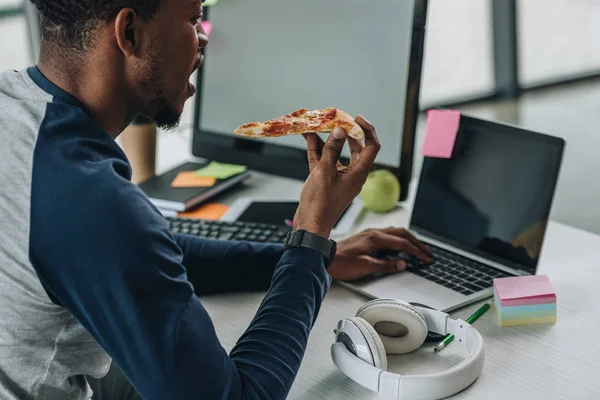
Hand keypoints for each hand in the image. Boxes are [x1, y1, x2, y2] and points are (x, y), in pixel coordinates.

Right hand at [294, 116, 379, 237]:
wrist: (309, 226)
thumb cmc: (320, 203)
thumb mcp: (324, 172)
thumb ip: (331, 150)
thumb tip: (339, 131)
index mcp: (359, 174)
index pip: (371, 146)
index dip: (367, 129)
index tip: (356, 118)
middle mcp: (352, 174)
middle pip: (355, 148)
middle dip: (345, 132)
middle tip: (336, 119)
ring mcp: (338, 177)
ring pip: (337, 153)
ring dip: (328, 140)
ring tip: (319, 124)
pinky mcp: (325, 180)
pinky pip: (324, 161)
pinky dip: (318, 150)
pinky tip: (310, 138)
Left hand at [328, 227, 431, 280]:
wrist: (324, 257)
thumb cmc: (341, 262)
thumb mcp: (365, 267)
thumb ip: (385, 265)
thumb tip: (401, 264)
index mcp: (376, 238)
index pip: (403, 243)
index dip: (416, 252)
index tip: (426, 259)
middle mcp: (374, 233)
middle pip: (402, 234)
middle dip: (417, 243)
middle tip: (427, 252)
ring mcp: (370, 234)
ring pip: (395, 232)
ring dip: (409, 239)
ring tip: (417, 248)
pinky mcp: (366, 237)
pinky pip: (388, 234)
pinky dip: (399, 239)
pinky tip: (399, 245)